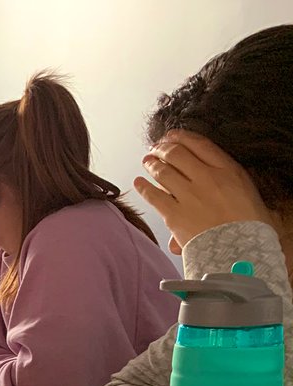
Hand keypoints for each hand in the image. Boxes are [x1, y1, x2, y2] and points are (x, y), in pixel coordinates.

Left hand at [134, 129, 274, 251]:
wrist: (240, 250)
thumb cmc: (248, 226)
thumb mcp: (247, 194)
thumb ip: (224, 183)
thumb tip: (205, 178)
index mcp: (228, 171)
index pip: (200, 145)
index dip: (182, 137)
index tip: (173, 135)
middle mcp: (206, 178)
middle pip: (178, 154)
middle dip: (163, 148)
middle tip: (156, 148)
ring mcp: (189, 195)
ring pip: (164, 171)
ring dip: (152, 163)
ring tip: (147, 160)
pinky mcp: (174, 214)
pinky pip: (154, 196)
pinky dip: (143, 187)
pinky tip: (138, 181)